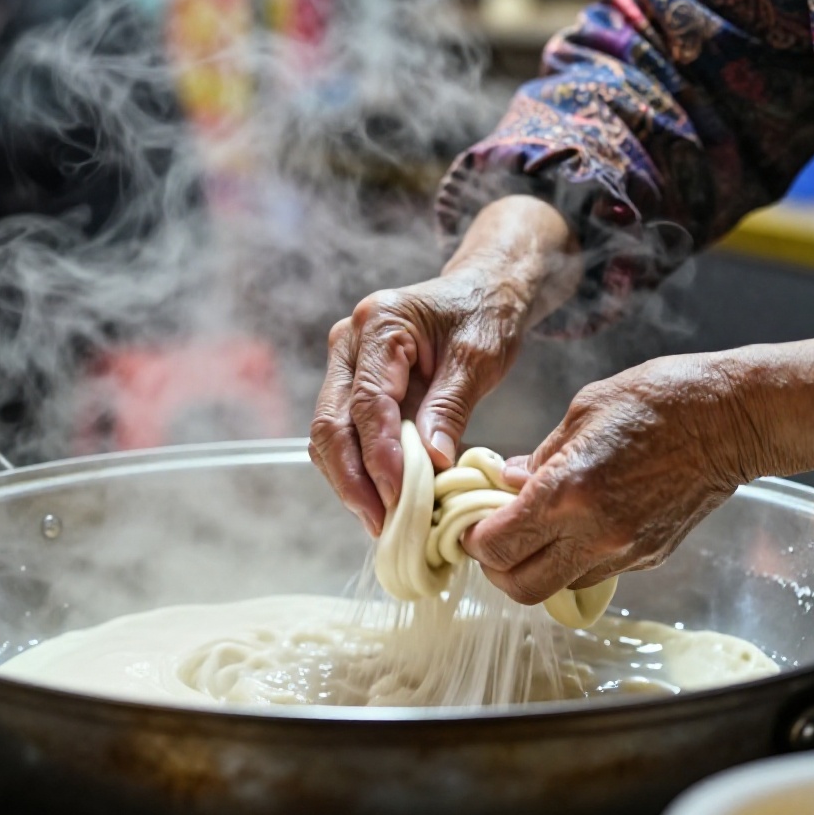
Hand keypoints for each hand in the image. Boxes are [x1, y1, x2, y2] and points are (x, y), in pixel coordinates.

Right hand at [309, 195, 582, 535]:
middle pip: (331, 422)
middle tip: (382, 524)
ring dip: (351, 482)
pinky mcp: (350, 386)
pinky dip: (357, 471)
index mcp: (379, 323)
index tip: (400, 497)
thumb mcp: (480, 356)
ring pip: (329, 435)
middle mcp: (348, 342)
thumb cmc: (485, 314)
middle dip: (353, 480)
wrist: (481, 290)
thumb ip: (451, 407)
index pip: (368, 402)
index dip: (380, 456)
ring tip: (383, 521)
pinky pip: (343, 435)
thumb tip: (432, 463)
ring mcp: (344, 364)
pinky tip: (382, 500)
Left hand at [465, 354, 748, 603]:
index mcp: (567, 493)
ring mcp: (624, 552)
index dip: (473, 540)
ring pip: (557, 586)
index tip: (470, 522)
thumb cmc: (660, 400)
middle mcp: (593, 534)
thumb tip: (509, 480)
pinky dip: (574, 558)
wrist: (731, 420)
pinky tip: (578, 525)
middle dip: (496, 569)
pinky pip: (594, 573)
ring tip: (536, 530)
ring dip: (536, 566)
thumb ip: (541, 455)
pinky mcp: (649, 557)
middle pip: (520, 587)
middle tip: (493, 539)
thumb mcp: (585, 410)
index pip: (496, 546)